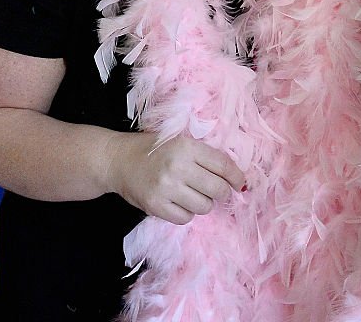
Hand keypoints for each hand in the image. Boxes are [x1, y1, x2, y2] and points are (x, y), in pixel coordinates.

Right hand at [105, 132, 245, 224]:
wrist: (120, 160)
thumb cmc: (155, 149)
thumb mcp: (181, 142)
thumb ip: (204, 155)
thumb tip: (234, 175)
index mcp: (187, 147)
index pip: (223, 165)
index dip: (236, 176)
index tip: (240, 183)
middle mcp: (178, 167)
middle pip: (217, 189)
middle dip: (222, 193)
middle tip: (216, 191)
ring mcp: (166, 188)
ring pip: (204, 206)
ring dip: (204, 203)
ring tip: (194, 194)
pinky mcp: (156, 206)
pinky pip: (185, 218)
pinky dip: (187, 213)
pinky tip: (180, 202)